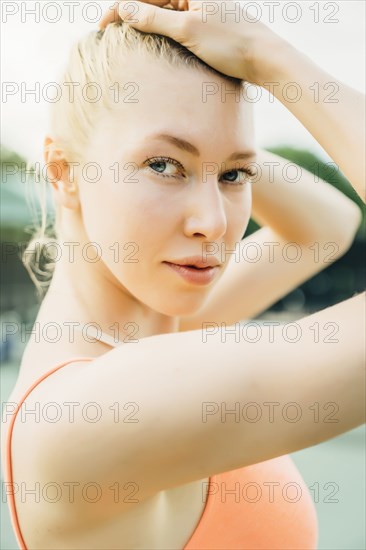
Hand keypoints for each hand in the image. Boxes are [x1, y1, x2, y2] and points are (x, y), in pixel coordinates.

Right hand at [98, 1, 286, 83]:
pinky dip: (161, 33)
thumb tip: (124, 9)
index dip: (120, 7)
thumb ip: (154, 18)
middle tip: (109, 34)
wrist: (265, 59)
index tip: (102, 27)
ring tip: (125, 40)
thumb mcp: (188, 30)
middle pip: (152, 0)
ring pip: (163, 13)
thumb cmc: (231, 43)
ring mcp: (201, 8)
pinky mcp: (207, 24)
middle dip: (129, 14)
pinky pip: (176, 24)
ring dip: (144, 25)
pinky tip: (153, 44)